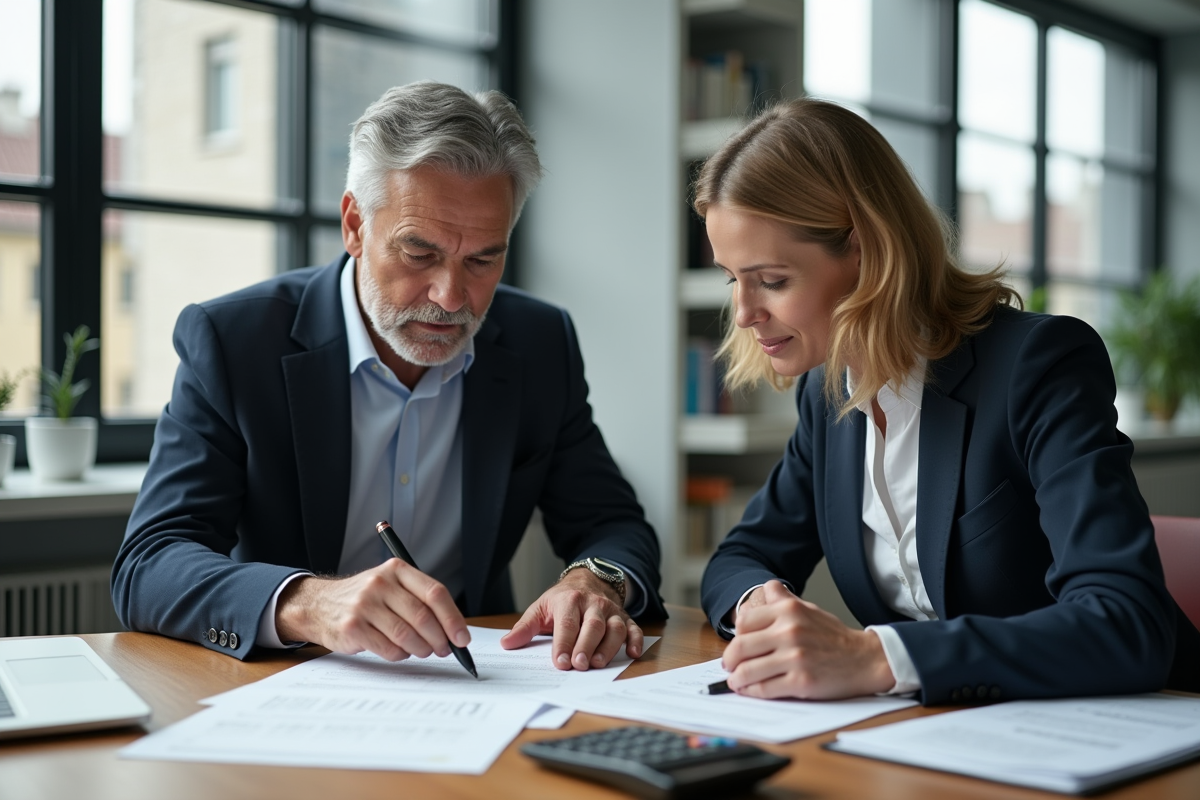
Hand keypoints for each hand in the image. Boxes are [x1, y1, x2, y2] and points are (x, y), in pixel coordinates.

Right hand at [275, 559, 469, 661]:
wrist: (319, 605)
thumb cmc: (365, 599)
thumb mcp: (390, 586)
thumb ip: (419, 601)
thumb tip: (453, 630)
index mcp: (396, 570)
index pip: (435, 592)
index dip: (453, 618)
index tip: (462, 637)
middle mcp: (380, 584)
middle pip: (423, 616)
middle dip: (440, 639)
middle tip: (445, 649)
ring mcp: (364, 605)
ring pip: (407, 635)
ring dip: (421, 649)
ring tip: (423, 651)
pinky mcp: (353, 627)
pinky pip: (388, 648)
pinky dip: (400, 654)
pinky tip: (399, 651)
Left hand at [500, 568, 642, 669]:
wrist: (588, 579)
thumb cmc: (562, 599)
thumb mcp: (541, 607)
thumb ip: (525, 627)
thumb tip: (507, 644)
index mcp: (569, 600)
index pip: (567, 623)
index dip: (564, 643)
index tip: (560, 662)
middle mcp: (593, 604)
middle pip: (592, 626)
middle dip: (586, 646)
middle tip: (579, 665)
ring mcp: (611, 611)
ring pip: (614, 628)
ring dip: (609, 647)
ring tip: (598, 664)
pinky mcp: (624, 618)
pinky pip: (634, 628)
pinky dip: (636, 640)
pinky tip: (633, 653)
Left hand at [722, 580, 893, 699]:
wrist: (865, 659)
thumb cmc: (833, 636)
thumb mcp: (809, 609)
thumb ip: (784, 599)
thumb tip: (767, 587)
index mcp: (789, 611)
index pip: (744, 622)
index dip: (736, 636)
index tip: (736, 645)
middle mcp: (789, 631)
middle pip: (740, 647)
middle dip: (729, 660)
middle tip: (729, 666)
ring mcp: (795, 657)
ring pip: (748, 671)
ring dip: (737, 679)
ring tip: (736, 681)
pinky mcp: (801, 681)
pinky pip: (765, 689)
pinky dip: (752, 692)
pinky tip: (751, 690)